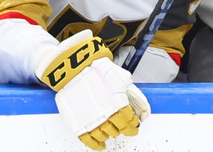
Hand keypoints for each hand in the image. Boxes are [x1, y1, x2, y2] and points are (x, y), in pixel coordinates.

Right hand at [36, 30, 149, 150]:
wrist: (73, 69)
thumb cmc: (95, 69)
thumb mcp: (119, 75)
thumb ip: (129, 89)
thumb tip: (139, 101)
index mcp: (117, 104)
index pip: (129, 121)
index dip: (133, 124)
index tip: (134, 124)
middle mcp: (106, 115)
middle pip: (119, 129)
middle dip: (124, 129)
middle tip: (125, 128)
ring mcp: (91, 121)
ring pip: (105, 135)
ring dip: (111, 135)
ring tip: (112, 132)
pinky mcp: (78, 125)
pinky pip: (89, 141)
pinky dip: (96, 145)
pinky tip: (101, 145)